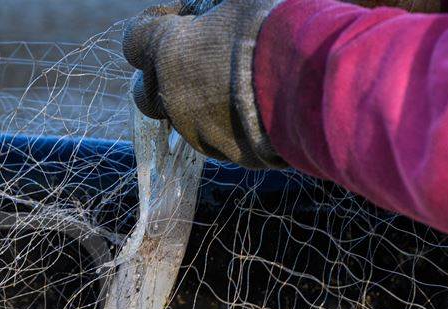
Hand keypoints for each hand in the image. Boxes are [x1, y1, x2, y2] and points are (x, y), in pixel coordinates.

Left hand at [123, 0, 285, 168]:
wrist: (314, 85)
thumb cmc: (274, 28)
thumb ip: (213, 5)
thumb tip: (212, 6)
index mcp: (167, 53)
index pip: (133, 40)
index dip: (153, 25)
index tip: (180, 17)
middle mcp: (174, 98)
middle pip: (146, 93)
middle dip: (163, 76)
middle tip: (195, 59)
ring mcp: (199, 132)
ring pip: (182, 119)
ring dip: (197, 102)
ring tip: (234, 83)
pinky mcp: (228, 155)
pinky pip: (216, 139)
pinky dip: (226, 124)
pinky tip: (253, 106)